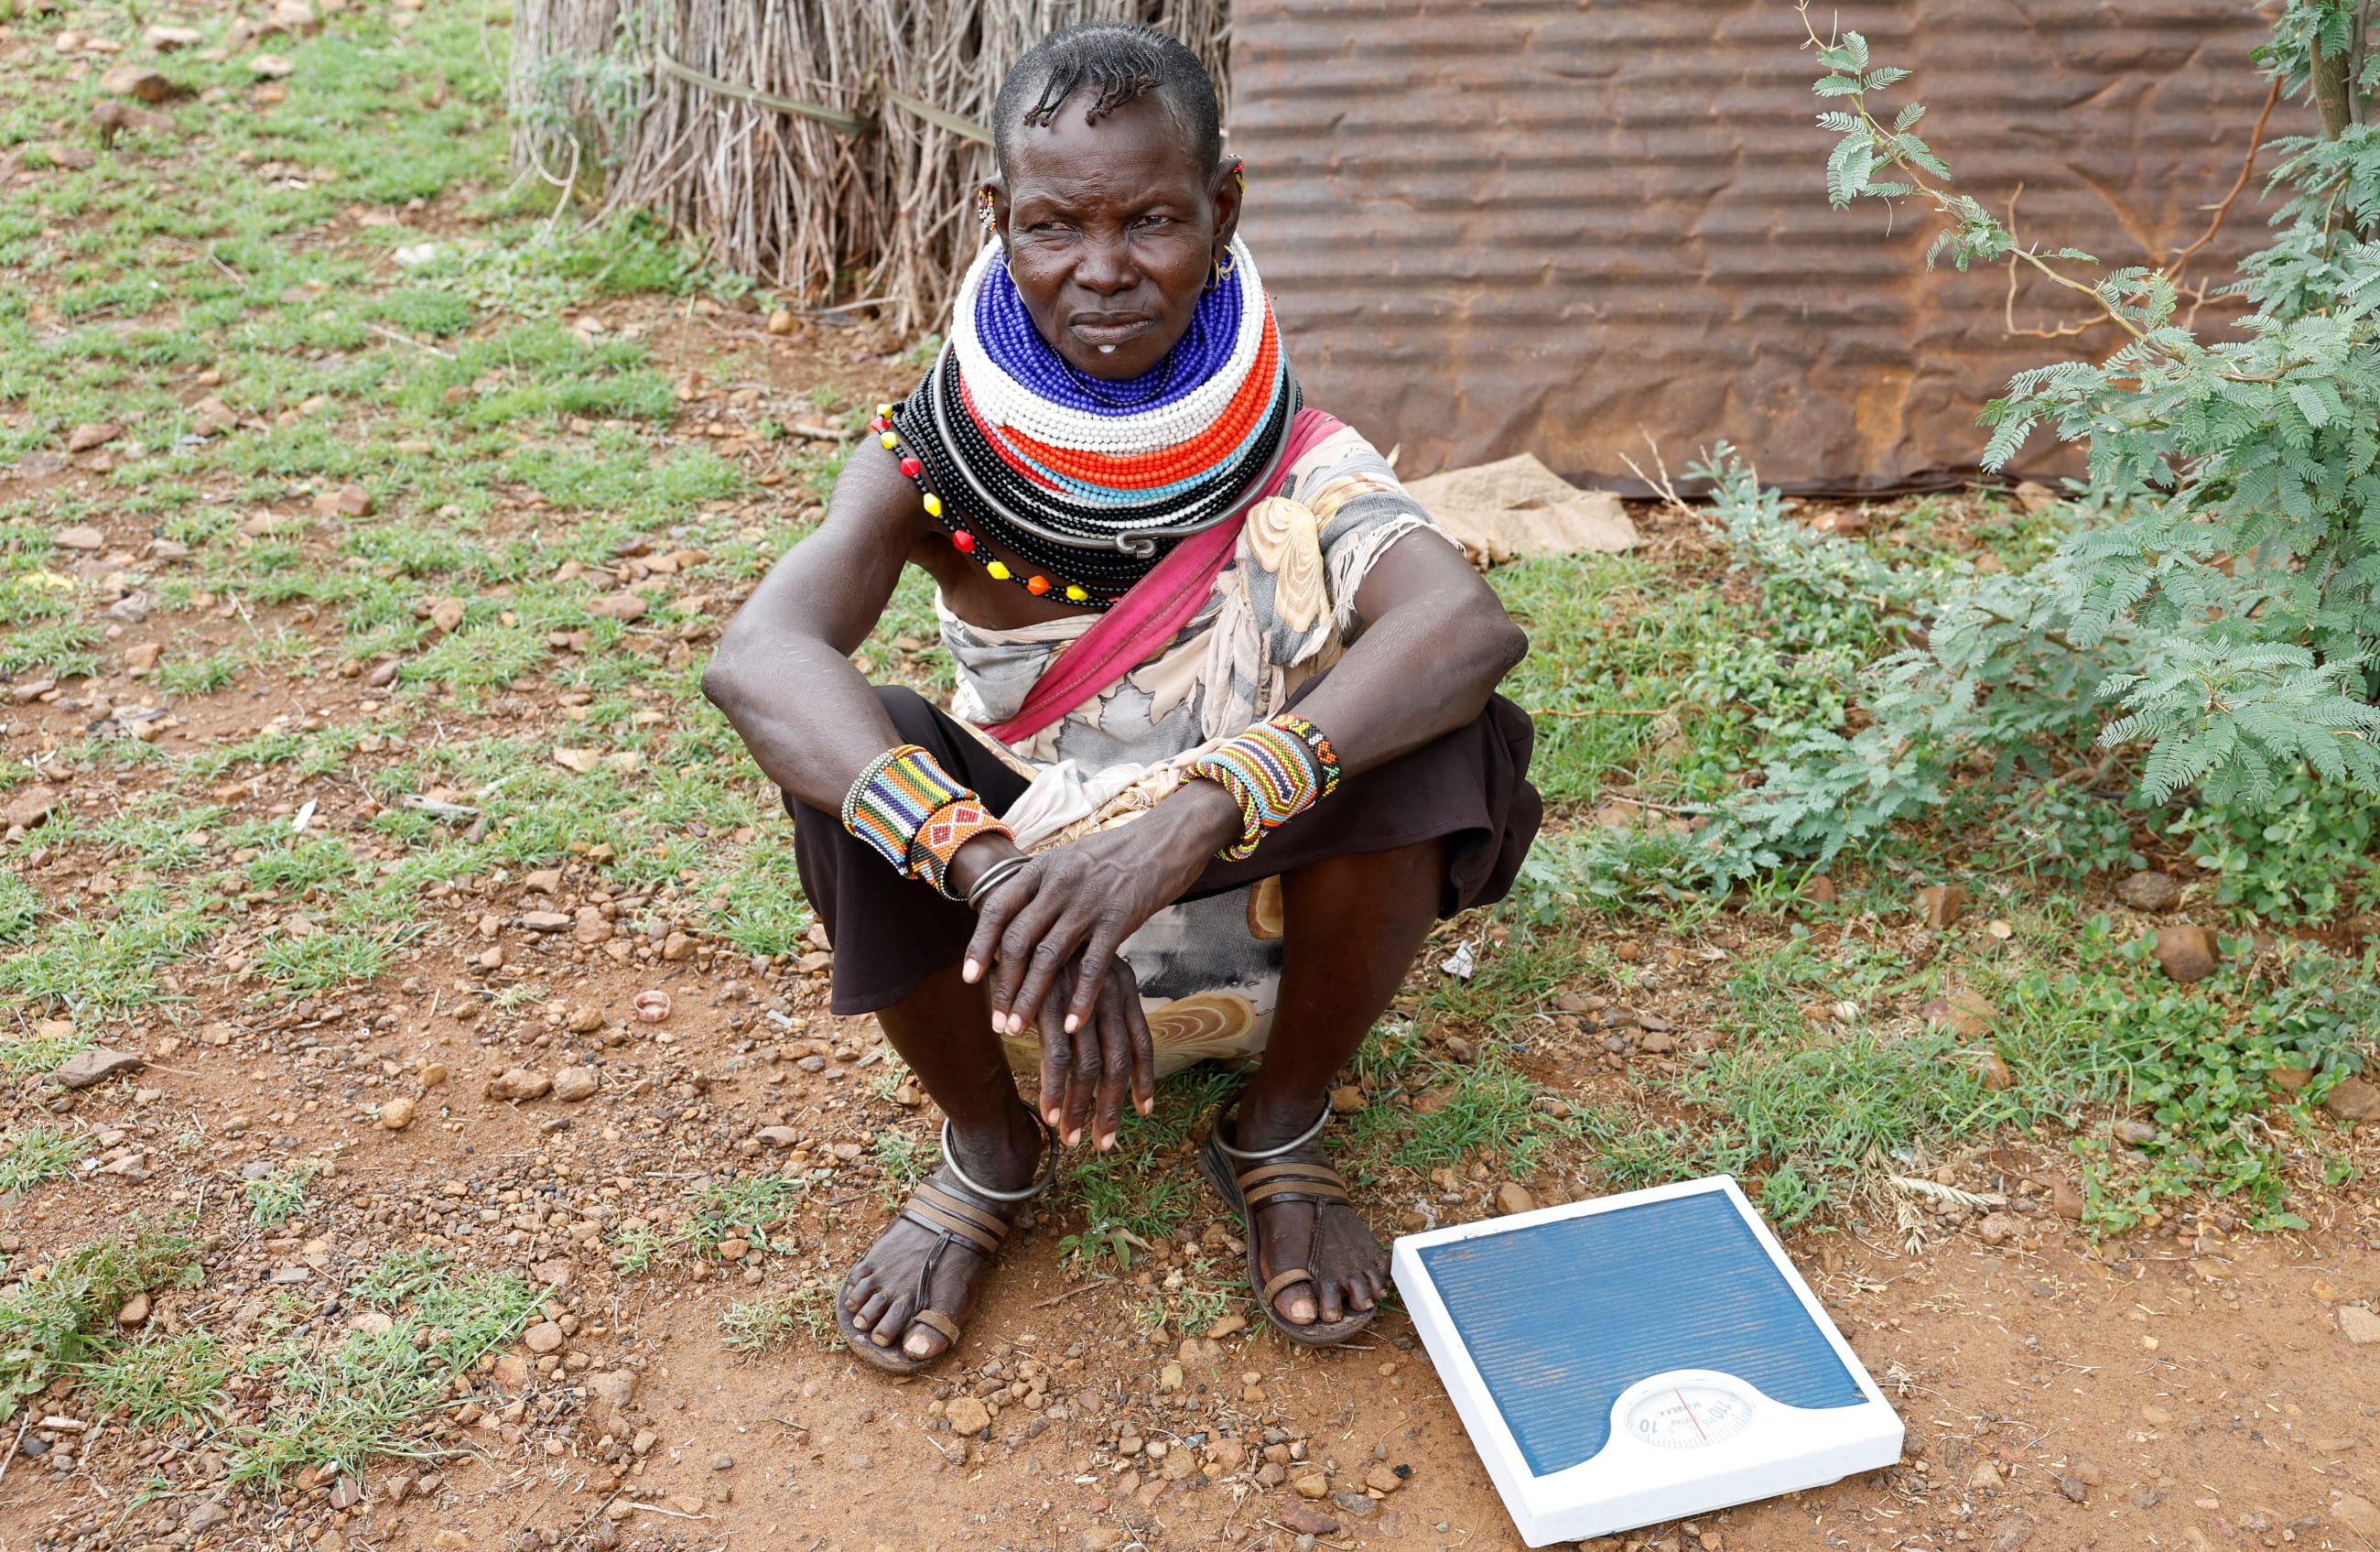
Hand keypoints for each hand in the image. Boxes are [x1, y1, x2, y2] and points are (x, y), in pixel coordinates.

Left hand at [962, 780, 1240, 1056]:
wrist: (1167, 838)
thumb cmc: (1118, 853)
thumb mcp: (1069, 859)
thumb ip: (1043, 888)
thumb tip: (1016, 919)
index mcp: (1041, 869)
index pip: (997, 909)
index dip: (979, 946)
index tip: (969, 979)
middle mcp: (1058, 885)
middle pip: (1017, 941)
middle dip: (1003, 986)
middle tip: (997, 1021)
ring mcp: (1088, 902)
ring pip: (1047, 958)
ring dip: (1029, 998)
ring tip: (1018, 1028)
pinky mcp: (1119, 919)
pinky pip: (1092, 966)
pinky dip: (1080, 998)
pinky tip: (1072, 1023)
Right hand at [1025, 955, 1153, 1149]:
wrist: (1020, 899)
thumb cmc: (1052, 940)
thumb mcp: (1085, 966)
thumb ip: (1095, 1001)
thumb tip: (1098, 1039)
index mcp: (1121, 986)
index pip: (1141, 1043)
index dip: (1144, 1081)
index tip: (1142, 1112)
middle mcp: (1107, 995)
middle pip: (1118, 1064)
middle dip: (1111, 1108)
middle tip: (1103, 1143)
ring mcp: (1079, 1000)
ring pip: (1089, 1067)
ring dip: (1079, 1107)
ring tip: (1070, 1137)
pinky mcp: (1048, 1004)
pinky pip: (1056, 1056)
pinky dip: (1051, 1086)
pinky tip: (1045, 1109)